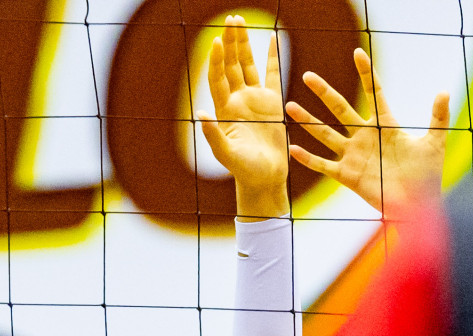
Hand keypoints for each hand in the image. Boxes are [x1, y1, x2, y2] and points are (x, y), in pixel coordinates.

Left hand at [198, 15, 288, 220]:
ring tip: (239, 21)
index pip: (218, 79)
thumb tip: (200, 115)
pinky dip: (272, 56)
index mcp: (225, 110)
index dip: (216, 60)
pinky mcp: (272, 102)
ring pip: (247, 65)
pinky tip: (271, 38)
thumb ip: (214, 135)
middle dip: (230, 42)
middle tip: (230, 19)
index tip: (216, 41)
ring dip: (243, 44)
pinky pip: (272, 74)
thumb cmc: (244, 170)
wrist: (264, 178)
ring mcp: (254, 99)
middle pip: (231, 65)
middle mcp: (238, 101)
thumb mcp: (226, 154)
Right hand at [287, 48, 449, 211]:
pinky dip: (308, 159)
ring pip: (325, 134)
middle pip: (340, 109)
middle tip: (308, 76)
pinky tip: (293, 149)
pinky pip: (324, 165)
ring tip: (289, 106)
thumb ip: (438, 117)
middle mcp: (365, 137)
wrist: (418, 205)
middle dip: (324, 92)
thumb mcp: (435, 143)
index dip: (366, 73)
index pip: (374, 93)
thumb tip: (444, 91)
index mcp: (386, 125)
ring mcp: (354, 156)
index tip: (358, 53)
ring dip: (307, 121)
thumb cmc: (428, 175)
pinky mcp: (347, 175)